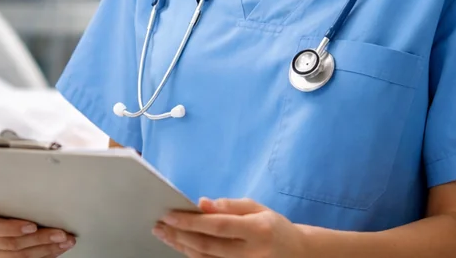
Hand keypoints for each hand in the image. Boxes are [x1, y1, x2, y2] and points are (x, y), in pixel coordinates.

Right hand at [0, 210, 75, 256]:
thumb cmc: (4, 211)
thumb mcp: (4, 204)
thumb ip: (13, 203)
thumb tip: (41, 192)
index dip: (13, 228)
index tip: (33, 226)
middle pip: (14, 243)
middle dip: (41, 238)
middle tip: (60, 233)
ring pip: (22, 256)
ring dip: (48, 248)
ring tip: (64, 241)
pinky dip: (46, 255)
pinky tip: (57, 249)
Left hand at [154, 198, 306, 257]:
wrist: (297, 254)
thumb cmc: (274, 227)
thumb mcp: (258, 208)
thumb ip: (230, 205)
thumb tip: (202, 203)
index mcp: (258, 230)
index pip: (218, 226)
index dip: (191, 221)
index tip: (169, 214)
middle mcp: (251, 253)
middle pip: (207, 246)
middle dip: (179, 235)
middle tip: (159, 225)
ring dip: (181, 246)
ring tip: (164, 234)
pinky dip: (192, 256)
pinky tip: (180, 245)